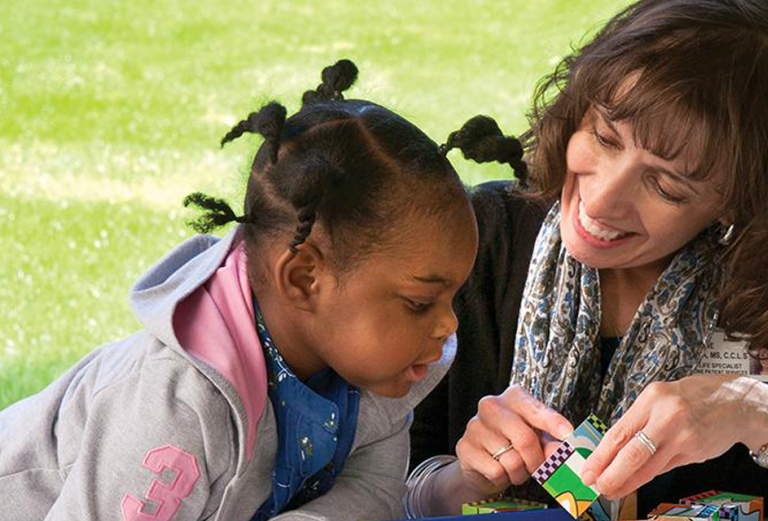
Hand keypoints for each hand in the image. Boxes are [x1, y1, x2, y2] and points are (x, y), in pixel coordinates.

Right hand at [455, 384, 573, 496]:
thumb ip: (551, 444)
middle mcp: (491, 405)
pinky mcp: (465, 447)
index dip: (553, 422)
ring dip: (518, 472)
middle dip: (536, 461)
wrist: (483, 462)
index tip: (568, 433)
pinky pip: (495, 471)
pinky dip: (502, 478)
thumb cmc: (514, 444)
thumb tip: (563, 453)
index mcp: (514, 397)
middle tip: (537, 468)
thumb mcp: (537, 439)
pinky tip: (498, 470)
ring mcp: (475, 425)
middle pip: (525, 439)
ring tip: (513, 467)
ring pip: (511, 460)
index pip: (536, 410)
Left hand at [581, 374, 767, 498]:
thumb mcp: (659, 398)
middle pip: (632, 453)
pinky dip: (647, 476)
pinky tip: (635, 482)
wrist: (733, 402)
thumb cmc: (690, 398)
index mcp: (651, 399)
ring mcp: (683, 437)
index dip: (600, 455)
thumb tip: (611, 448)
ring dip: (627, 481)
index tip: (588, 469)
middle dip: (611, 474)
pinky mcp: (695, 452)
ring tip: (612, 489)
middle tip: (597, 485)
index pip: (619, 432)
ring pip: (648, 466)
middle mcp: (667, 417)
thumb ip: (638, 421)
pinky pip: (664, 468)